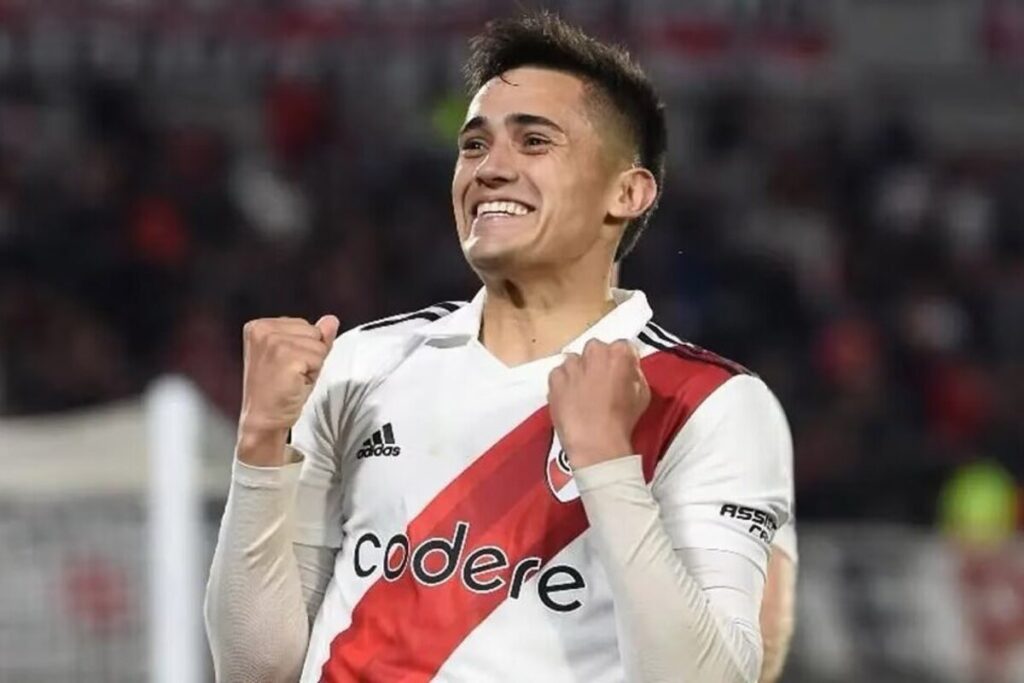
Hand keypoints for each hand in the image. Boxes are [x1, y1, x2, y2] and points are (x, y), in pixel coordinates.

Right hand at [237, 315, 338, 465]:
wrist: (263, 420)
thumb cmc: (277, 392)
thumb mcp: (296, 357)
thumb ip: (313, 337)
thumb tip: (332, 319)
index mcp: (259, 326)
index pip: (305, 325)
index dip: (304, 349)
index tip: (285, 366)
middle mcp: (263, 329)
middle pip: (314, 332)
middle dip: (310, 355)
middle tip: (291, 375)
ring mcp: (273, 342)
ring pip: (319, 345)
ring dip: (313, 366)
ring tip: (293, 379)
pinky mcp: (286, 356)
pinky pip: (319, 358)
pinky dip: (313, 374)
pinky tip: (296, 384)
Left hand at [547, 339, 650, 468]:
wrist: (595, 442)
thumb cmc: (623, 420)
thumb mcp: (643, 394)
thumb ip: (634, 374)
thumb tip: (627, 370)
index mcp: (619, 353)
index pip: (622, 347)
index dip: (623, 362)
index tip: (622, 375)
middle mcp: (593, 351)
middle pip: (596, 350)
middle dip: (598, 362)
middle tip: (601, 383)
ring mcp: (571, 364)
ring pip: (575, 361)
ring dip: (579, 372)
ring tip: (583, 394)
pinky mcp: (554, 378)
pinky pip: (559, 375)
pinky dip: (563, 384)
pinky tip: (570, 400)